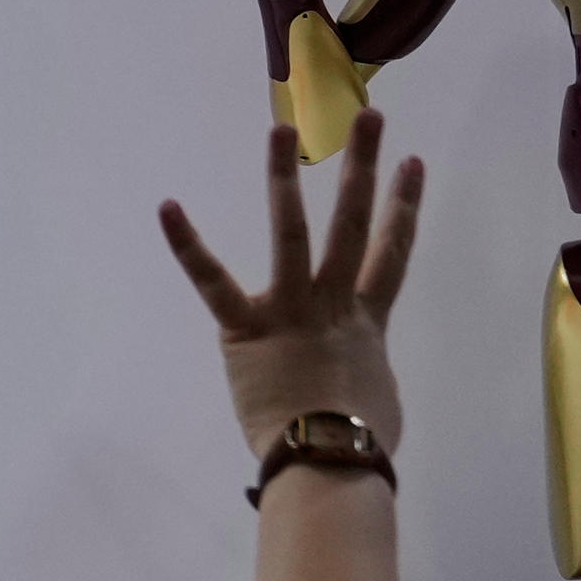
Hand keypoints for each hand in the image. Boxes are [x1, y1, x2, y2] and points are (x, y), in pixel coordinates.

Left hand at [159, 115, 424, 461]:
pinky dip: (189, 246)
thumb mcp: (374, 400)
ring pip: (291, 232)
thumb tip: (355, 384)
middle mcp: (334, 302)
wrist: (329, 463)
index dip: (404, 207)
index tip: (412, 163)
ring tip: (282, 130)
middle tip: (369, 117)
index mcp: (368, 322)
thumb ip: (363, 375)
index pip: (393, 252)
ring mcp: (291, 309)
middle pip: (353, 224)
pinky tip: (168, 208)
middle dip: (363, 168)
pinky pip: (215, 283)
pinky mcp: (247, 328)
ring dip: (286, 178)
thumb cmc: (357, 445)